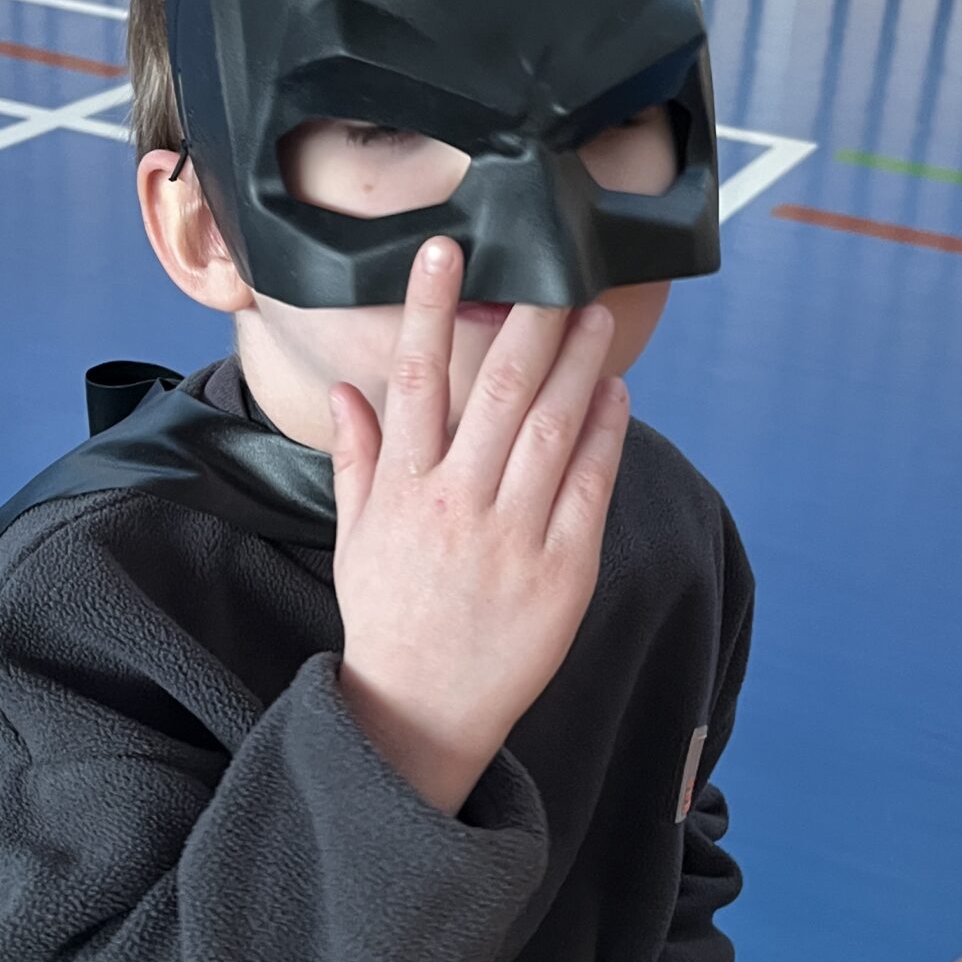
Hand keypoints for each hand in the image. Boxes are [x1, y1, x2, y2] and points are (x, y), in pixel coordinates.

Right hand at [328, 238, 629, 814]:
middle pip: (498, 391)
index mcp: (403, 490)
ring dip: (577, 364)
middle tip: (554, 268)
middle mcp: (458, 504)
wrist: (422, 709)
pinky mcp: (562, 570)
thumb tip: (348, 392)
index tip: (443, 252)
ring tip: (594, 315)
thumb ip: (357, 459)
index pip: (416, 379)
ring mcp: (514, 537)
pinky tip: (613, 393)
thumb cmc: (388, 617)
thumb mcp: (355, 536)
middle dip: (528, 321)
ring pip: (552, 429)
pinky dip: (604, 435)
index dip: (429, 310)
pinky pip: (589, 487)